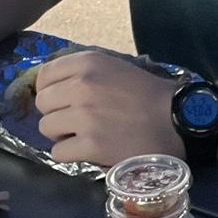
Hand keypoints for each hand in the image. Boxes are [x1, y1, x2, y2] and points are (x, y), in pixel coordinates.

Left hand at [34, 50, 182, 165]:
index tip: (63, 99)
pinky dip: (71, 154)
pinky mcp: (90, 145)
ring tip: (84, 135)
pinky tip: (89, 149)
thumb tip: (48, 86)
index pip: (44, 75)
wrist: (176, 120)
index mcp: (87, 63)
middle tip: (76, 120)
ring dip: (61, 134)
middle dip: (56, 113)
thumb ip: (82, 72)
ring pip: (46, 128)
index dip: (50, 90)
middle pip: (42, 104)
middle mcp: (81, 86)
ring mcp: (84, 116)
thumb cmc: (147, 94)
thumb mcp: (114, 67)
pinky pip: (58, 152)